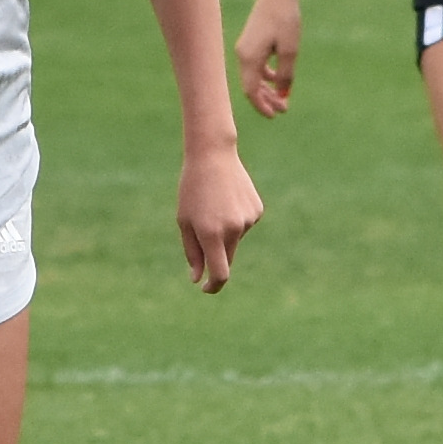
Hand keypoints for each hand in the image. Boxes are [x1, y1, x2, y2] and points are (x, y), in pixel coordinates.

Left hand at [173, 142, 261, 291]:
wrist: (212, 155)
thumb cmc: (192, 189)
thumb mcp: (185, 221)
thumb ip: (193, 253)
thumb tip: (199, 279)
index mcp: (211, 234)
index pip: (220, 273)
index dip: (213, 285)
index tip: (205, 287)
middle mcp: (233, 229)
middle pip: (227, 258)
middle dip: (215, 257)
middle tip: (202, 236)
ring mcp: (248, 220)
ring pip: (235, 240)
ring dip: (224, 232)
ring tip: (214, 205)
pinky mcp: (257, 210)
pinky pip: (244, 225)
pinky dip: (235, 219)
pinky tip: (228, 199)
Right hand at [234, 0, 301, 117]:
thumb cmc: (285, 19)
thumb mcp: (290, 50)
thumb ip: (286, 74)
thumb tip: (283, 95)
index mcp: (249, 58)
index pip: (251, 91)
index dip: (262, 105)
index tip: (276, 115)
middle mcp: (242, 54)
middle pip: (251, 85)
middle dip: (267, 99)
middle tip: (284, 110)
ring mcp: (245, 47)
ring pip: (253, 76)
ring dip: (267, 88)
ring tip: (283, 98)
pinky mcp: (250, 41)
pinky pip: (255, 65)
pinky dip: (266, 75)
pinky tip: (278, 79)